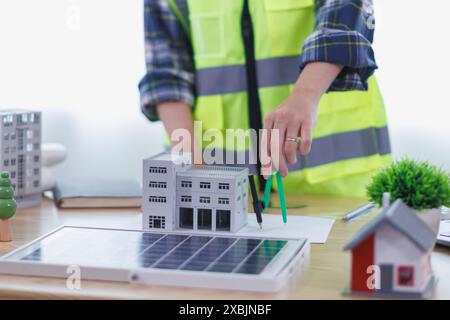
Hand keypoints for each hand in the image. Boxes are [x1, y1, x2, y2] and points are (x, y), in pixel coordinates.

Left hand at [261, 62, 343, 177]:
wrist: (304, 95)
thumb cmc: (289, 115)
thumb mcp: (277, 122)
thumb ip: (273, 140)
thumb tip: (272, 164)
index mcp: (269, 119)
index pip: (264, 145)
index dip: (266, 162)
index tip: (267, 175)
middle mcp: (280, 118)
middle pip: (276, 148)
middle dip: (279, 164)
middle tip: (283, 173)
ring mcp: (294, 119)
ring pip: (289, 147)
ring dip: (291, 158)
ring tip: (292, 160)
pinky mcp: (308, 121)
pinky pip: (305, 142)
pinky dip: (304, 151)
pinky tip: (303, 151)